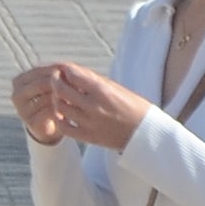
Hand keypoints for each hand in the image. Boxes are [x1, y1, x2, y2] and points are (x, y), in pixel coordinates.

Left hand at [13, 59, 149, 146]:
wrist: (148, 134)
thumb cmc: (135, 108)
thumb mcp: (118, 89)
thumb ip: (94, 80)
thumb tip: (73, 72)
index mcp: (104, 91)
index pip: (73, 74)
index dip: (65, 69)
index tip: (65, 69)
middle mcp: (94, 107)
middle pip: (61, 89)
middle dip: (56, 81)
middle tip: (57, 79)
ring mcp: (90, 123)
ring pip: (59, 107)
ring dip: (57, 99)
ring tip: (61, 96)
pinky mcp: (89, 137)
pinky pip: (63, 127)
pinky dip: (59, 118)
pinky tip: (63, 113)